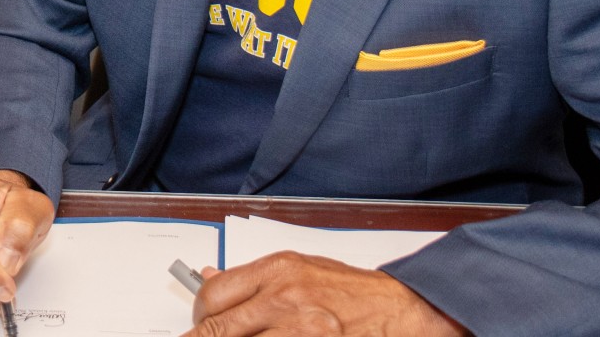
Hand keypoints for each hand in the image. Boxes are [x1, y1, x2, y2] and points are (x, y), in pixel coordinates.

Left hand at [188, 252, 466, 336]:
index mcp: (278, 270)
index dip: (199, 317)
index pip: (214, 294)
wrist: (401, 310)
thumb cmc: (353, 293)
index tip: (199, 325)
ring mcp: (300, 328)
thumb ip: (255, 279)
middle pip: (219, 327)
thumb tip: (209, 277)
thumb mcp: (300, 270)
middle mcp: (285, 297)